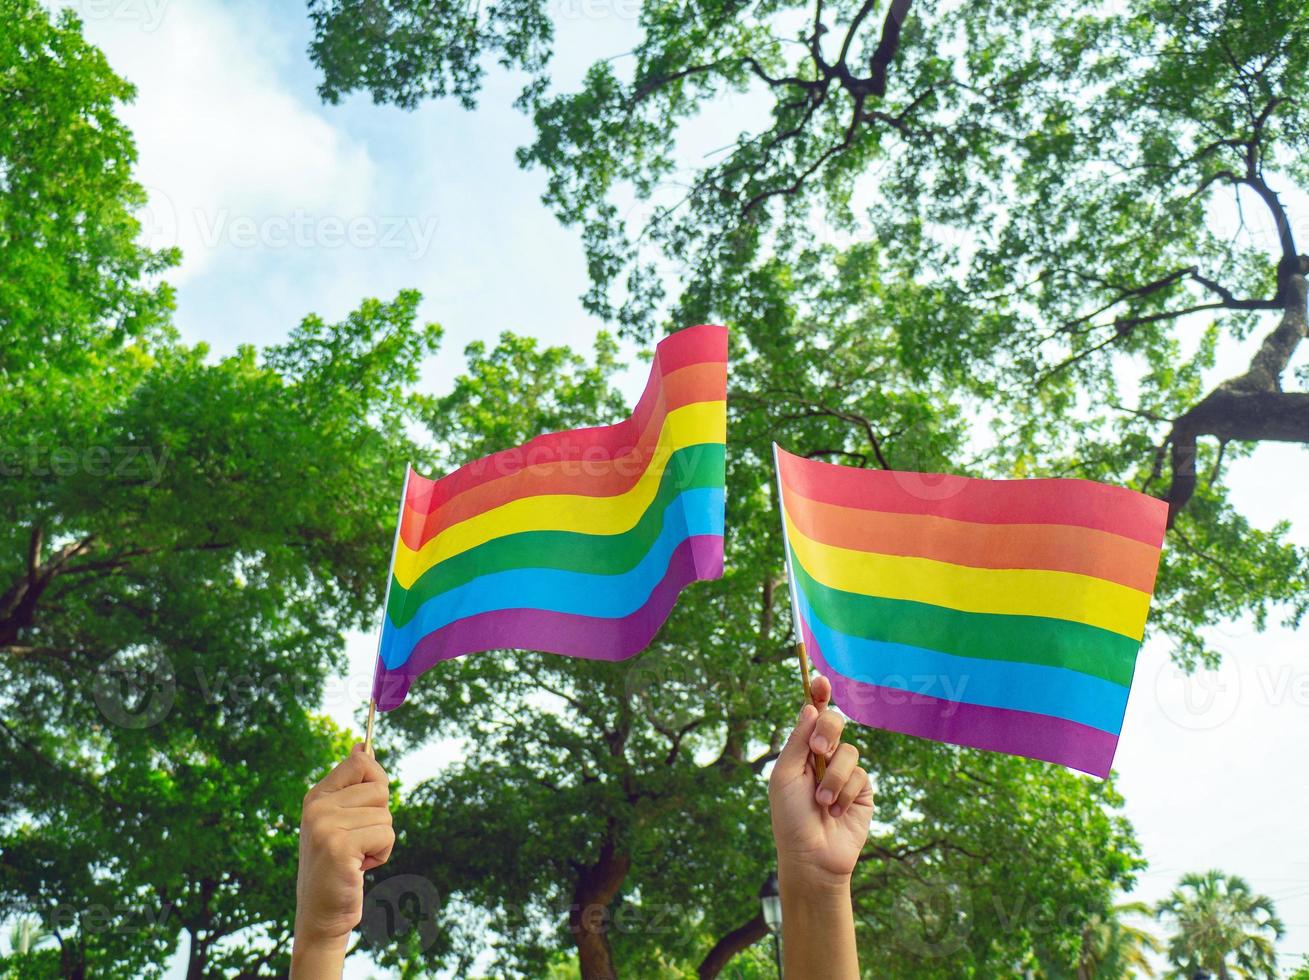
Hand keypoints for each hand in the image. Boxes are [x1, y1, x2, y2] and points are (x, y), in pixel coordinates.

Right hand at [292, 744, 393, 974]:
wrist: (322, 913)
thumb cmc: (339, 864)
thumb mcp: (341, 819)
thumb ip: (353, 785)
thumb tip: (363, 744)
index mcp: (316, 796)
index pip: (360, 760)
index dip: (376, 781)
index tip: (368, 806)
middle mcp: (317, 807)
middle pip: (380, 789)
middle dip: (380, 817)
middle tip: (358, 841)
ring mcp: (325, 826)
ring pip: (386, 815)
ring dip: (381, 840)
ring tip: (357, 857)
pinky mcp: (339, 846)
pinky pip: (386, 835)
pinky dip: (382, 854)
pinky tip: (359, 868)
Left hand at [768, 674, 874, 885]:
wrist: (811, 856)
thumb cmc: (790, 817)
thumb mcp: (785, 776)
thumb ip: (798, 741)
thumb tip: (810, 706)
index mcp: (800, 751)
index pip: (811, 716)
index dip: (818, 695)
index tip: (820, 679)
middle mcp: (823, 757)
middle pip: (834, 723)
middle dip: (828, 730)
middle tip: (819, 749)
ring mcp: (843, 773)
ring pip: (849, 752)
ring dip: (833, 778)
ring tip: (822, 802)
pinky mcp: (861, 790)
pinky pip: (860, 775)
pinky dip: (845, 793)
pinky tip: (835, 812)